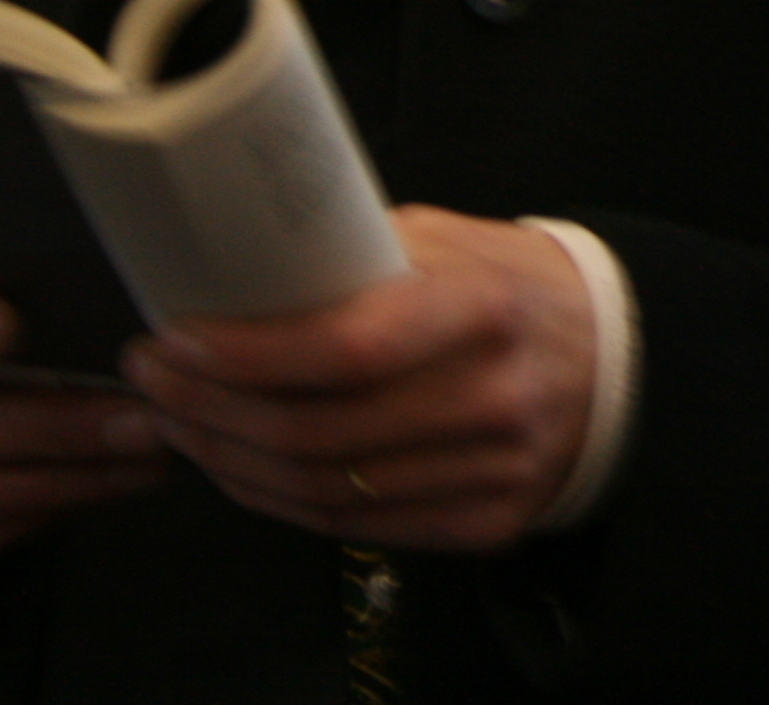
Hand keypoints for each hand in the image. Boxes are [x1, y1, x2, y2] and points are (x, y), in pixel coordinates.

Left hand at [123, 206, 593, 552]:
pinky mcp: (488, 523)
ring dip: (229, 461)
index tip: (175, 339)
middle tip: (153, 381)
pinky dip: (279, 501)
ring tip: (178, 423)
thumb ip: (356, 258)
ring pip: (324, 491)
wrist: (615, 358)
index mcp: (485, 307)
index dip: (247, 354)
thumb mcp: (449, 241)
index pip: (348, 347)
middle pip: (319, 433)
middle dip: (210, 411)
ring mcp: (496, 471)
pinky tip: (240, 465)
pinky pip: (355, 528)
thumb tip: (238, 272)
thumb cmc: (509, 289)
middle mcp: (496, 396)